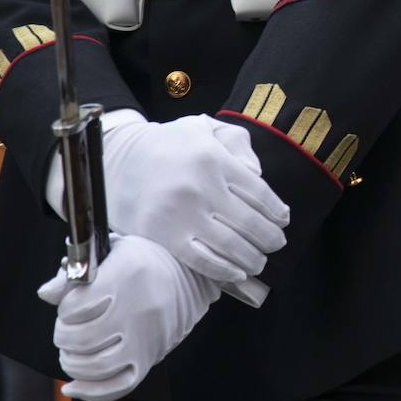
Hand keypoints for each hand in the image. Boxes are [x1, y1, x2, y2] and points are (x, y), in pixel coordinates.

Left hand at [38, 235, 219, 400]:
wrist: (188, 275)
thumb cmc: (143, 262)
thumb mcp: (112, 252)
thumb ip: (74, 273)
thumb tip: (46, 294)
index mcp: (125, 277)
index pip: (74, 307)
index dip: (64, 308)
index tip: (71, 304)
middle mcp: (137, 311)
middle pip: (81, 339)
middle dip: (64, 336)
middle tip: (68, 328)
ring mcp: (145, 339)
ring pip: (94, 366)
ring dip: (72, 362)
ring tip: (72, 351)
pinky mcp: (149, 360)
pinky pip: (116, 388)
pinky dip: (89, 392)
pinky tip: (72, 387)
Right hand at [47, 112, 290, 283]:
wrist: (116, 160)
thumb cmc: (168, 145)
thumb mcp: (203, 128)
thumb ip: (237, 144)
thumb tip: (258, 174)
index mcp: (214, 159)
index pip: (259, 192)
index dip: (276, 211)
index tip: (284, 220)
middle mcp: (201, 187)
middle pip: (249, 222)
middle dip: (269, 238)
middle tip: (276, 245)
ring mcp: (182, 214)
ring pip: (230, 245)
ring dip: (252, 258)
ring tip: (259, 261)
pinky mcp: (163, 236)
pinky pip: (202, 260)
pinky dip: (224, 270)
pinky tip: (236, 272)